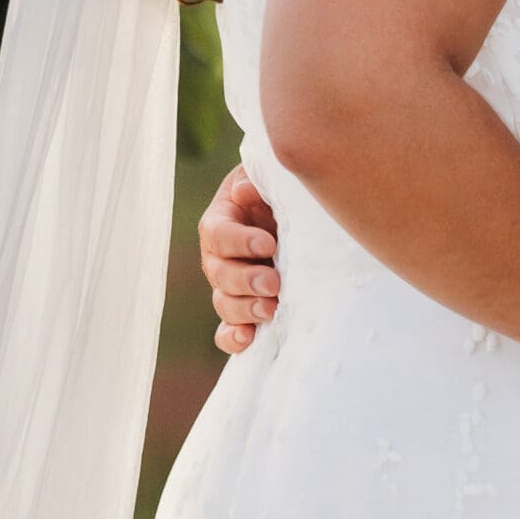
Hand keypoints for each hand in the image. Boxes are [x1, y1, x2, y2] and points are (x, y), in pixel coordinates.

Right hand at [199, 165, 280, 353]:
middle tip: (274, 283)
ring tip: (271, 309)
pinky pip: (228, 330)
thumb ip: (257, 183)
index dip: (239, 241)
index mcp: (221, 221)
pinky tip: (248, 339)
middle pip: (219, 274)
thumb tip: (243, 191)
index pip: (218, 233)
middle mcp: (219, 257)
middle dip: (246, 280)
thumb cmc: (283, 193)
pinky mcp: (244, 310)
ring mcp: (230, 287)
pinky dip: (233, 338)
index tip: (268, 243)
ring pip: (224, 303)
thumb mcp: (270, 179)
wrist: (301, 217)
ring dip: (245, 309)